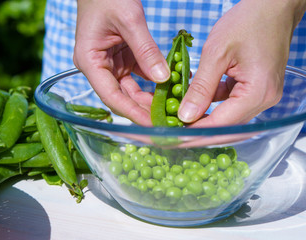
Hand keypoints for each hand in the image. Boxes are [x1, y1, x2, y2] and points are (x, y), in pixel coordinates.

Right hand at [73, 0, 169, 125]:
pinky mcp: (121, 59)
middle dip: (143, 109)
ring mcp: (110, 65)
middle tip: (167, 121)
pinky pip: (138, 76)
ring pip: (130, 90)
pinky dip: (153, 82)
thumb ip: (146, 50)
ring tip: (171, 108)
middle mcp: (97, 68)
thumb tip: (163, 79)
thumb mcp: (130, 19)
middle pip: (121, 97)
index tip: (153, 125)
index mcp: (90, 61)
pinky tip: (170, 87)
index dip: (132, 113)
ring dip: (150, 98)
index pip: (111, 96)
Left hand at [178, 0, 305, 126]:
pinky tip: (194, 99)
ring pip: (227, 117)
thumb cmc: (247, 22)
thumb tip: (186, 115)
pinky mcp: (256, 89)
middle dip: (198, 130)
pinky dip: (212, 103)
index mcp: (258, 92)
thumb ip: (201, 88)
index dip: (195, 133)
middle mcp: (264, 100)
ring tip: (179, 117)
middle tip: (173, 132)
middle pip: (226, 126)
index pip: (221, 125)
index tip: (173, 136)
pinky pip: (231, 103)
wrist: (272, 7)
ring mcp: (262, 95)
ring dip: (203, 117)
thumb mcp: (216, 53)